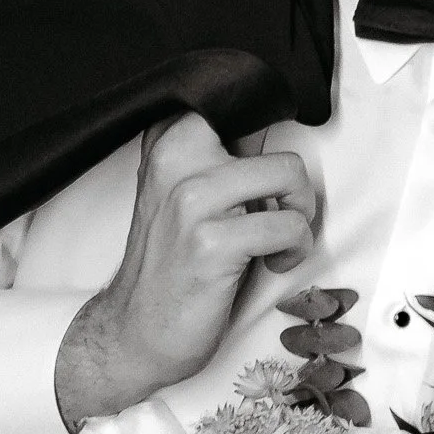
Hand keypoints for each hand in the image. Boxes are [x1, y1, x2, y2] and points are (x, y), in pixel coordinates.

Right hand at [53, 114, 316, 427]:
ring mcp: (191, 199)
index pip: (239, 101)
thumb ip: (215, 154)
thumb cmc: (171, 263)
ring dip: (299, 216)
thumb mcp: (181, 193)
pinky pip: (288, 226)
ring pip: (289, 175)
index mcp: (166, 139)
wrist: (135, 332)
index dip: (268, 138)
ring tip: (275, 242)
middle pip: (275, 139)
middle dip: (292, 184)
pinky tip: (272, 264)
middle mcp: (174, 160)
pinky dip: (295, 249)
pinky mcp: (211, 242)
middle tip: (277, 215)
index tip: (264, 178)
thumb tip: (270, 127)